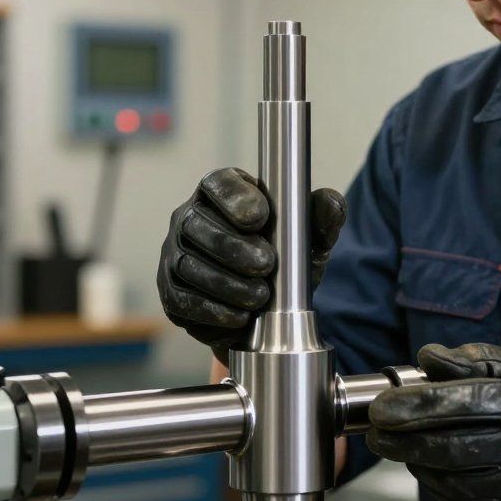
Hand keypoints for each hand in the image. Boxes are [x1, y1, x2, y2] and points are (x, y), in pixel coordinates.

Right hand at [157, 167, 345, 362]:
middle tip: (266, 265)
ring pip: (188, 265)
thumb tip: (330, 202)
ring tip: (259, 297)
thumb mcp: (311, 240)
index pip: (218, 184)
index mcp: (224, 193)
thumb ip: (323, 218)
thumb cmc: (288, 262)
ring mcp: (175, 255)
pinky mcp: (170, 292)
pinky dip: (212, 310)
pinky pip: (181, 300)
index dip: (235, 199)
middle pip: (196, 224)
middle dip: (232, 247)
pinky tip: (239, 316)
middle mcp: (190, 218)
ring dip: (225, 283)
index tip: (260, 218)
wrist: (270, 313)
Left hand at [367, 342, 500, 500]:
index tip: (380, 408)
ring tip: (404, 449)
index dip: (411, 406)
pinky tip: (435, 472)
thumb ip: (476, 359)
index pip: (457, 405)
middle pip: (447, 448)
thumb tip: (425, 359)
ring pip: (452, 482)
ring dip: (420, 465)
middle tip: (377, 432)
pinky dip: (443, 491)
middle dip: (402, 439)